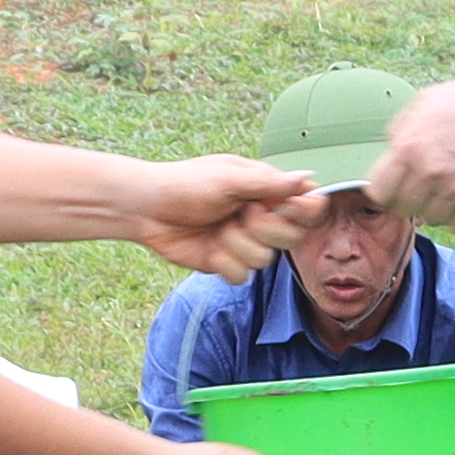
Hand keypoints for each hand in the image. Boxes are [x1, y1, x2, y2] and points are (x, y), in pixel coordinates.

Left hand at [128, 158, 322, 280]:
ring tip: (218, 229)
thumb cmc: (185, 184)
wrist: (147, 209)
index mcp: (265, 191)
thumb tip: (306, 178)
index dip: (303, 211)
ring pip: (265, 260)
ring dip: (238, 246)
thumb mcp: (229, 179)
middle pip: (292, 237)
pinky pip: (242, 276)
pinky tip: (209, 249)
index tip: (286, 209)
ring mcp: (243, 241)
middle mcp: (259, 217)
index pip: (306, 205)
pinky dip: (224, 264)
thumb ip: (269, 184)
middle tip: (241, 214)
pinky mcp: (226, 262)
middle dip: (266, 229)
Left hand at [367, 68, 454, 230]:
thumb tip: (390, 155)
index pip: (378, 192)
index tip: (395, 184)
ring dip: (436, 207)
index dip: (385, 188)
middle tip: (424, 185)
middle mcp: (429, 173)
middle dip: (409, 198)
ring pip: (431, 219)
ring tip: (448, 187)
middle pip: (403, 209)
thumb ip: (400, 132)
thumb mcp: (425, 103)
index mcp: (408, 148)